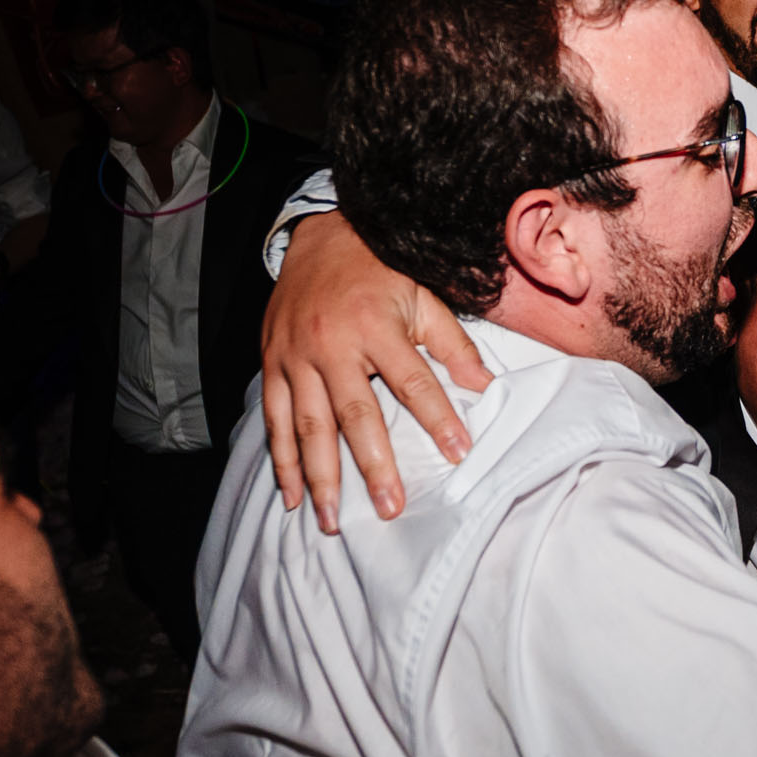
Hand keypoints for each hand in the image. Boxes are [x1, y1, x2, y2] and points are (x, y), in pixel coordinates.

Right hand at [262, 213, 492, 533]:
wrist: (318, 236)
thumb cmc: (378, 270)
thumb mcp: (422, 295)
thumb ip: (453, 343)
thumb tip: (485, 385)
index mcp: (375, 326)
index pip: (413, 383)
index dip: (437, 419)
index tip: (458, 454)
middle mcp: (331, 345)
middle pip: (355, 415)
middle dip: (373, 466)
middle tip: (390, 508)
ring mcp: (296, 357)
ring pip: (309, 426)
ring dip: (320, 477)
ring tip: (332, 520)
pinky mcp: (272, 365)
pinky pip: (275, 419)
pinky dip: (282, 460)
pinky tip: (293, 496)